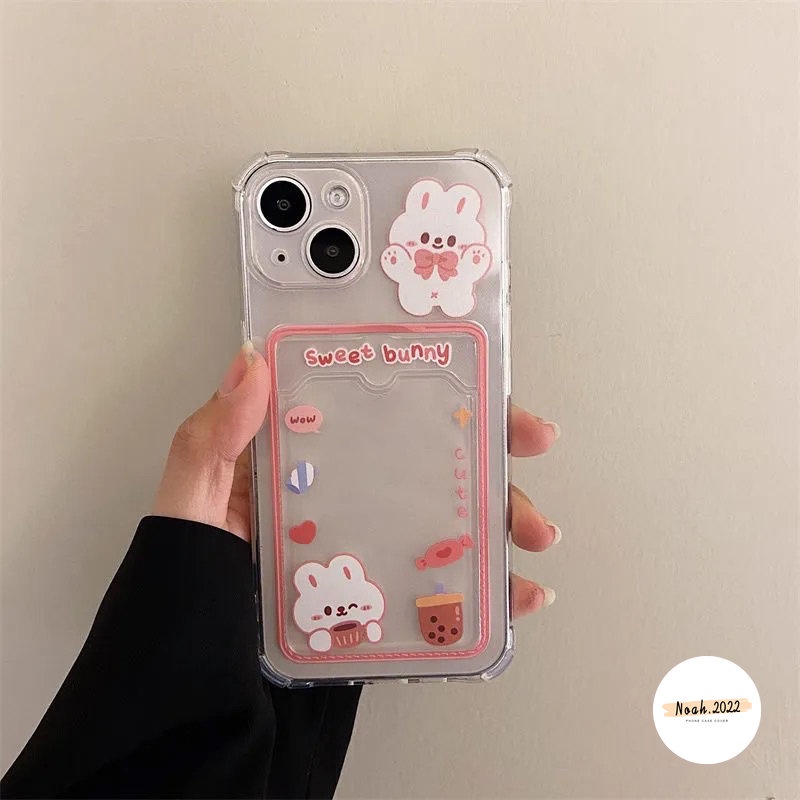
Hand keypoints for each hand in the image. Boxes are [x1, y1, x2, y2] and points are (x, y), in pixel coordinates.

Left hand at [154, 345, 559, 617]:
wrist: (201, 690)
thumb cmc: (189, 587)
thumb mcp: (192, 505)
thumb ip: (212, 441)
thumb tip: (250, 363)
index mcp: (311, 461)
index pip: (382, 411)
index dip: (437, 392)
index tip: (487, 386)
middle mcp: (350, 498)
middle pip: (435, 462)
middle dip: (493, 451)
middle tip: (531, 443)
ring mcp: (374, 550)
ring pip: (456, 523)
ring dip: (508, 520)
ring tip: (534, 535)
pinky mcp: (389, 600)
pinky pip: (450, 591)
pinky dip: (493, 594)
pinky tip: (519, 596)